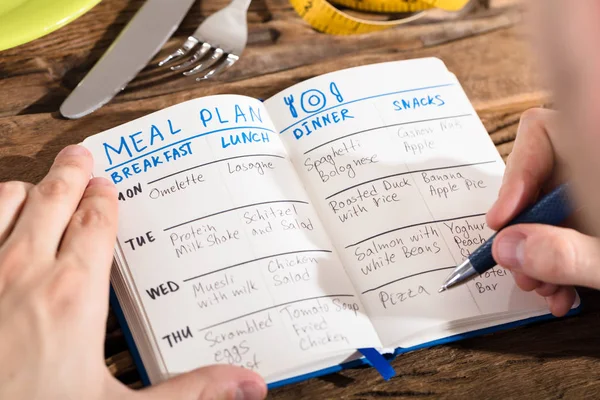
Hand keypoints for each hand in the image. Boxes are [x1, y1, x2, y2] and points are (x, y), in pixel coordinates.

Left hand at [0, 145, 266, 399]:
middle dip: (69, 173)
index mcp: (74, 294)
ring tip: (37, 185)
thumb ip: (186, 390)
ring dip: (25, 190)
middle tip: (80, 155)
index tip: (106, 185)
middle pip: (51, 199)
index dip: (102, 199)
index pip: (95, 224)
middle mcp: (24, 271)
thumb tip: (246, 383)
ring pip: (4, 202)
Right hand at [486, 108, 599, 316]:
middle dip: (524, 232)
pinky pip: (570, 228)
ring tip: (544, 289)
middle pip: (540, 183)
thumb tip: (507, 249)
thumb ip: (564, 253)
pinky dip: (561, 260)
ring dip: (540, 255)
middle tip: (520, 268)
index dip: (516, 175)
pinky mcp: (594, 214)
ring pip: (553, 213)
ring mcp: (593, 189)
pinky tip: (563, 292)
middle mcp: (592, 164)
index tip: (503, 220)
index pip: (543, 133)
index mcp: (595, 151)